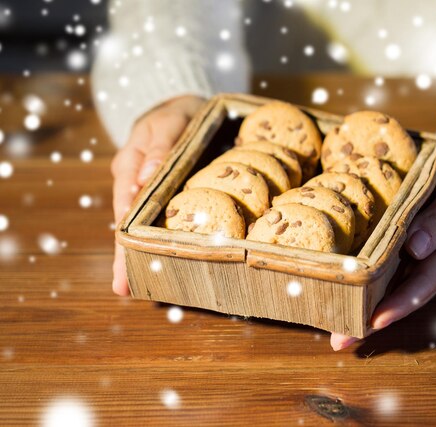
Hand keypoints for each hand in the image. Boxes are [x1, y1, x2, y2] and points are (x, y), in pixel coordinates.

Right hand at [110, 95, 205, 295]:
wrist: (180, 109)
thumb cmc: (176, 114)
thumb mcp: (169, 121)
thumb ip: (159, 147)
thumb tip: (143, 179)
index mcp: (132, 164)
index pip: (126, 199)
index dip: (126, 228)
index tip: (125, 253)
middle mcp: (132, 182)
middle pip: (125, 221)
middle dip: (123, 255)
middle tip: (121, 287)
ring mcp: (142, 192)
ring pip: (134, 226)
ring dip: (131, 256)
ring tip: (127, 287)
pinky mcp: (156, 197)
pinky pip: (150, 222)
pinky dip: (147, 243)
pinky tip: (150, 265)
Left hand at [330, 150, 435, 349]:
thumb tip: (415, 248)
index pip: (423, 284)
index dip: (398, 304)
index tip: (373, 322)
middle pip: (404, 297)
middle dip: (372, 320)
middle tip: (340, 341)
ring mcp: (427, 261)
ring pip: (395, 290)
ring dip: (367, 309)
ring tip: (337, 329)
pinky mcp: (416, 252)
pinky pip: (392, 274)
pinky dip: (371, 288)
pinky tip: (348, 295)